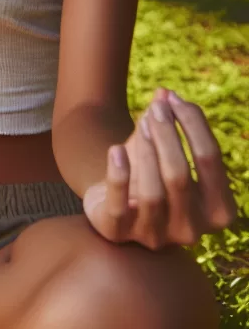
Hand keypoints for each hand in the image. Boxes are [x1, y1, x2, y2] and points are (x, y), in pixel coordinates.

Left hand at [82, 87, 237, 249]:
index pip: (211, 162)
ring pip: (152, 192)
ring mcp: (155, 236)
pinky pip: (119, 206)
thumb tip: (165, 92)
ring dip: (145, 151)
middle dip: (167, 135)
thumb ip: (167, 123)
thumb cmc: (148, 173)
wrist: (112, 202)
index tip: (175, 99)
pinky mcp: (119, 233)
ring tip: (141, 123)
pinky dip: (117, 175)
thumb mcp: (160, 148)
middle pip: (180, 176)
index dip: (194, 125)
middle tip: (156, 108)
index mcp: (217, 211)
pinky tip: (115, 149)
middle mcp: (191, 230)